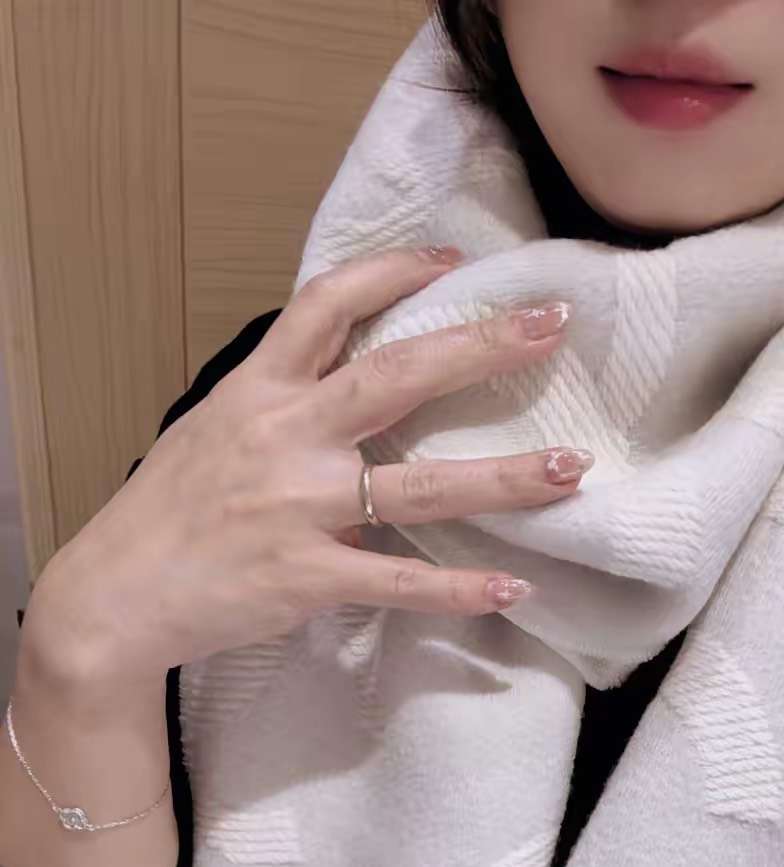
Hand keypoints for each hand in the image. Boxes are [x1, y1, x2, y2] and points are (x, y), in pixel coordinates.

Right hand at [24, 247, 587, 692]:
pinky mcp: (308, 576)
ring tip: (570, 470)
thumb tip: (363, 397)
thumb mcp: (218, 428)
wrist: (117, 591)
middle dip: (479, 346)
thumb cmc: (173, 509)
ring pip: (420, 485)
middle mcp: (285, 436)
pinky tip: (512, 585)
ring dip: (503, 477)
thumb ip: (289, 406)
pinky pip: (401, 581)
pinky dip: (460, 588)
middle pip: (396, 375)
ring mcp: (299, 507)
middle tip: (551, 326)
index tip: (455, 260)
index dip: (393, 272)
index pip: (328, 304)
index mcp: (258, 389)